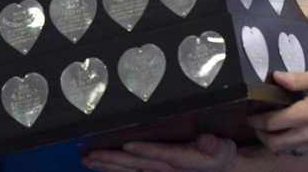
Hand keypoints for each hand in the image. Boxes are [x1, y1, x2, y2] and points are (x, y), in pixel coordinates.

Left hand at [82, 134, 236, 171]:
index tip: (127, 145)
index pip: (159, 154)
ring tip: (86, 160)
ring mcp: (157, 169)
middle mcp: (164, 167)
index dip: (144, 150)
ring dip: (106, 165)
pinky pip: (129, 169)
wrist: (218, 168)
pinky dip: (112, 167)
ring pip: (127, 168)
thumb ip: (213, 145)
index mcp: (180, 160)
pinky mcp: (153, 168)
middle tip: (90, 156)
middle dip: (111, 160)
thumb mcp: (222, 149)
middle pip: (134, 164)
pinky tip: (97, 163)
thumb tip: (207, 138)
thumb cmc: (218, 155)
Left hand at [247, 68, 307, 156]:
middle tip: (259, 127)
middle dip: (263, 136)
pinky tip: (299, 132)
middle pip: (277, 143)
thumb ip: (296, 79)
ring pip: (291, 149)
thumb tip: (276, 77)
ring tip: (277, 130)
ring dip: (280, 142)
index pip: (273, 123)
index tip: (251, 117)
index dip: (258, 121)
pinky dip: (299, 143)